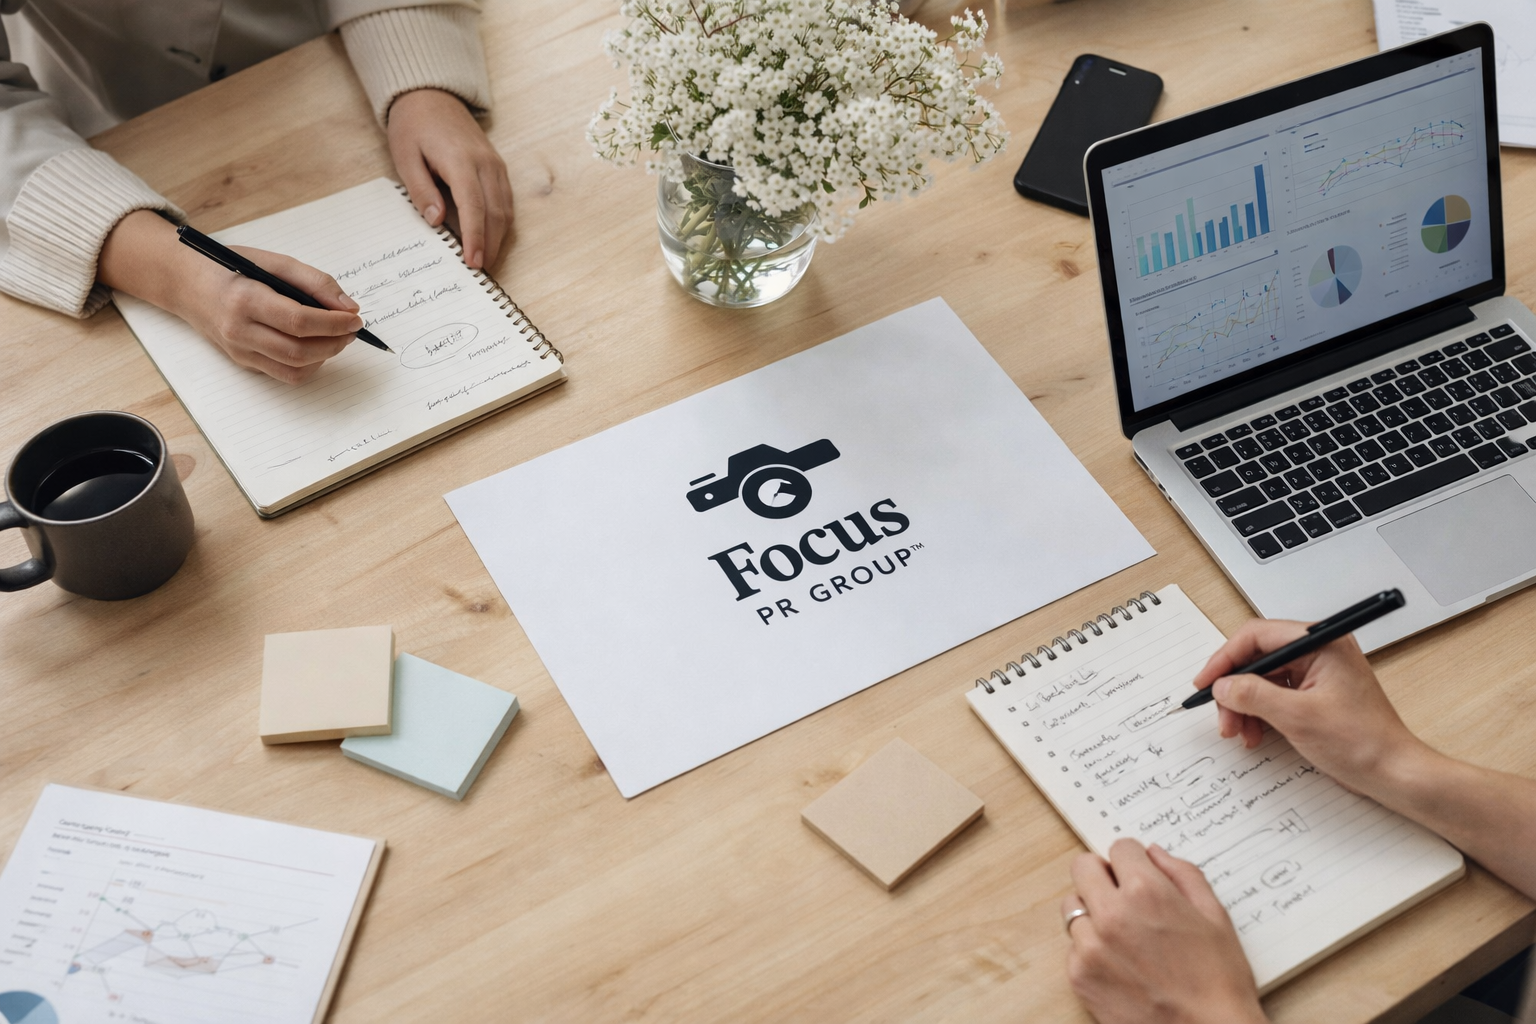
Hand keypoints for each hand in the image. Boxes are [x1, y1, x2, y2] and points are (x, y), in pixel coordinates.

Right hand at [99, 210, 361, 383]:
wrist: (186, 284)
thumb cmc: (231, 268)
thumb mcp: (272, 261)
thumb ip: (313, 282)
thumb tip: (348, 308)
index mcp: (245, 299)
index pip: (298, 321)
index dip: (333, 323)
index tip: (355, 318)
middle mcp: (239, 331)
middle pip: (298, 351)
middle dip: (334, 343)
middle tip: (351, 330)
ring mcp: (239, 351)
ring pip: (294, 369)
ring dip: (325, 357)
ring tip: (336, 337)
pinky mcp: (243, 362)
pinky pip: (284, 374)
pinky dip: (308, 364)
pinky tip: (315, 346)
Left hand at [387, 88, 511, 268]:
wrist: (431, 96)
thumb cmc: (413, 127)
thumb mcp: (405, 157)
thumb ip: (421, 190)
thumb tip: (437, 221)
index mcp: (460, 161)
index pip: (474, 207)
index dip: (475, 238)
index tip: (473, 262)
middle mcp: (485, 163)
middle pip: (495, 212)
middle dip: (490, 244)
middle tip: (481, 270)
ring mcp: (495, 164)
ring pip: (505, 208)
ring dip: (499, 237)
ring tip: (487, 259)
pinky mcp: (497, 166)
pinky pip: (505, 199)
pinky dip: (502, 222)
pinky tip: (493, 237)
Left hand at [1064, 840, 1265, 1023]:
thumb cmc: (1219, 982)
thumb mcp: (1215, 917)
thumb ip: (1183, 874)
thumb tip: (1154, 853)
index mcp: (1146, 892)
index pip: (1120, 847)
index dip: (1134, 861)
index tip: (1140, 874)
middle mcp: (1111, 914)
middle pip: (1083, 867)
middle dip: (1103, 875)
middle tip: (1123, 896)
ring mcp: (1090, 946)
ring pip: (1073, 906)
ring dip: (1093, 912)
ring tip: (1124, 936)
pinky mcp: (1079, 975)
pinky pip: (1074, 945)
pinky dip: (1091, 949)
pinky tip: (1120, 965)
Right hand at [1189, 619, 1423, 793]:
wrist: (1393, 773)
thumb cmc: (1363, 743)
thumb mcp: (1298, 717)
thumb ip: (1254, 695)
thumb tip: (1223, 685)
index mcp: (1322, 643)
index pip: (1258, 636)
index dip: (1226, 658)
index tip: (1207, 682)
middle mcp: (1319, 652)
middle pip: (1257, 658)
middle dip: (1235, 688)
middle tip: (1222, 715)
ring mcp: (1317, 674)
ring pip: (1262, 679)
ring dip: (1244, 705)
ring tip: (1238, 731)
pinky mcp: (1314, 695)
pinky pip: (1274, 695)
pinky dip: (1259, 714)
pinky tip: (1255, 733)